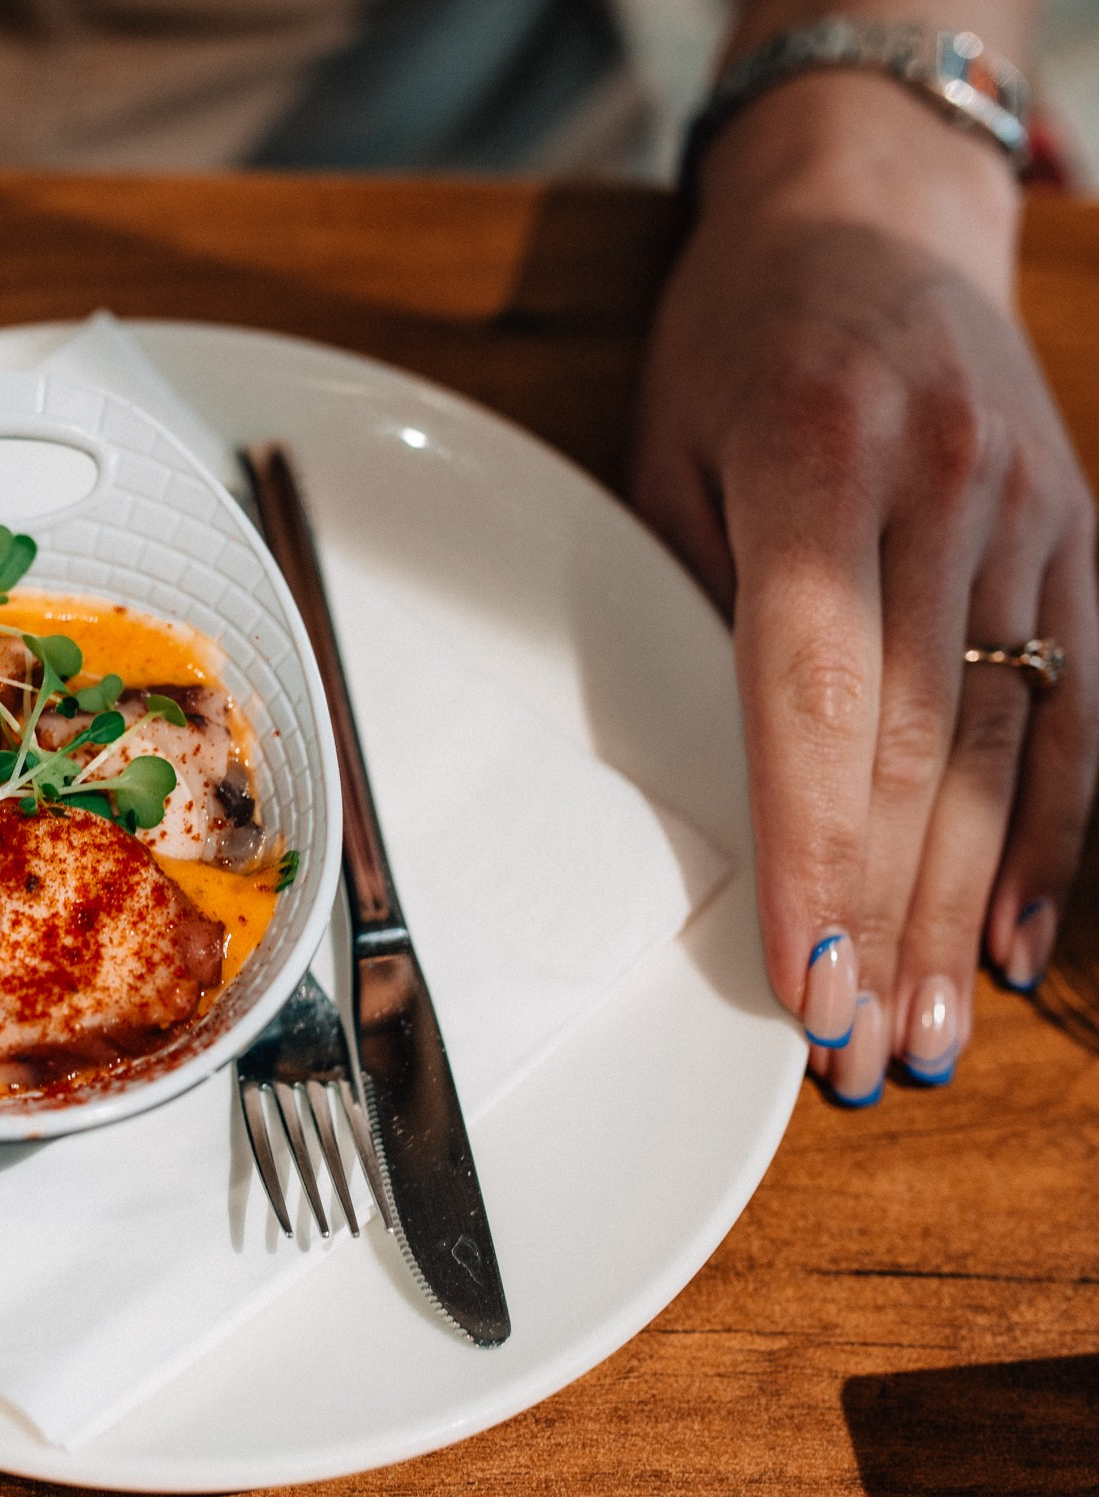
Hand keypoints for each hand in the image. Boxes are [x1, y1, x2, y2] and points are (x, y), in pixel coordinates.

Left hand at [633, 73, 1097, 1102]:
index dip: (814, 849)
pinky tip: (1016, 939)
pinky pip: (1074, 708)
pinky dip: (1052, 834)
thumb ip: (694, 603)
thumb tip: (711, 786)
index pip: (813, 696)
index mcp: (816, 465)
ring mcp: (1027, 518)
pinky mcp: (1076, 539)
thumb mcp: (667, 450)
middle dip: (885, 919)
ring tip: (926, 1036)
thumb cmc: (735, 340)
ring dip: (963, 911)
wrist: (872, 209)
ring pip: (999, 750)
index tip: (801, 979)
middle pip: (918, 750)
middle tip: (856, 1058)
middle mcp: (942, 496)